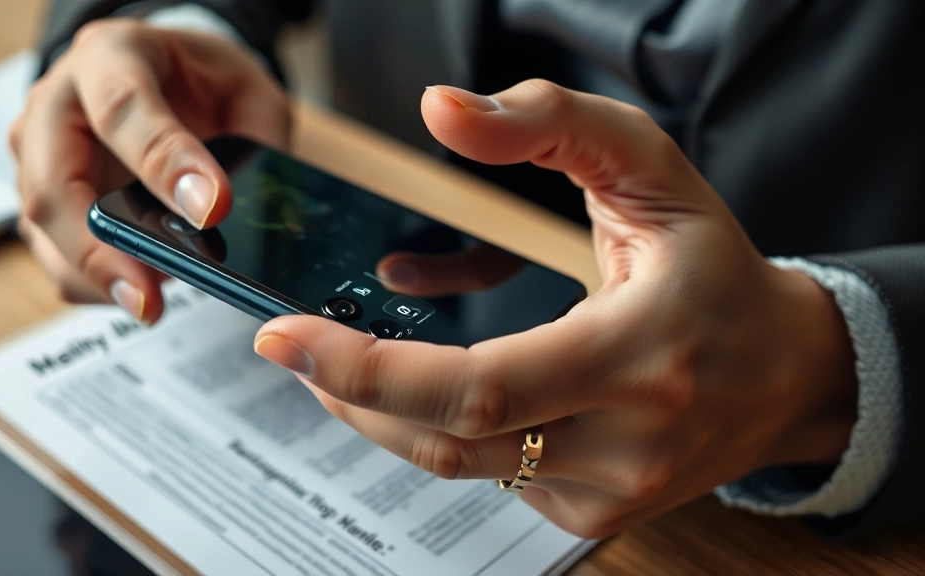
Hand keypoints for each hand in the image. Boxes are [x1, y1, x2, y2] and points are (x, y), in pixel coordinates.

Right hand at [9, 20, 289, 322]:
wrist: (167, 78)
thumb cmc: (200, 80)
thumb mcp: (244, 87)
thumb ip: (253, 137)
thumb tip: (236, 210)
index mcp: (109, 56)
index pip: (123, 109)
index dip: (164, 164)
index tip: (210, 208)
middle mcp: (58, 105)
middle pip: (55, 186)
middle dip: (101, 250)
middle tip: (150, 294)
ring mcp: (40, 158)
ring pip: (44, 233)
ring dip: (96, 278)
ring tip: (151, 301)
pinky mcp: (45, 205)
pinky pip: (58, 259)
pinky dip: (99, 284)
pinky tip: (142, 290)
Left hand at [253, 80, 858, 538]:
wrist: (786, 376)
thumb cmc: (713, 269)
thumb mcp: (651, 170)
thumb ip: (549, 124)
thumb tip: (443, 113)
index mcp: (642, 351)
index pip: (484, 386)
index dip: (372, 371)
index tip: (288, 338)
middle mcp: (629, 437)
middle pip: (452, 438)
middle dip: (351, 393)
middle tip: (292, 347)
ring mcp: (612, 490)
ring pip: (458, 465)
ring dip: (382, 413)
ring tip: (345, 362)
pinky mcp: (596, 513)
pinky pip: (490, 476)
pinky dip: (442, 430)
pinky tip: (431, 391)